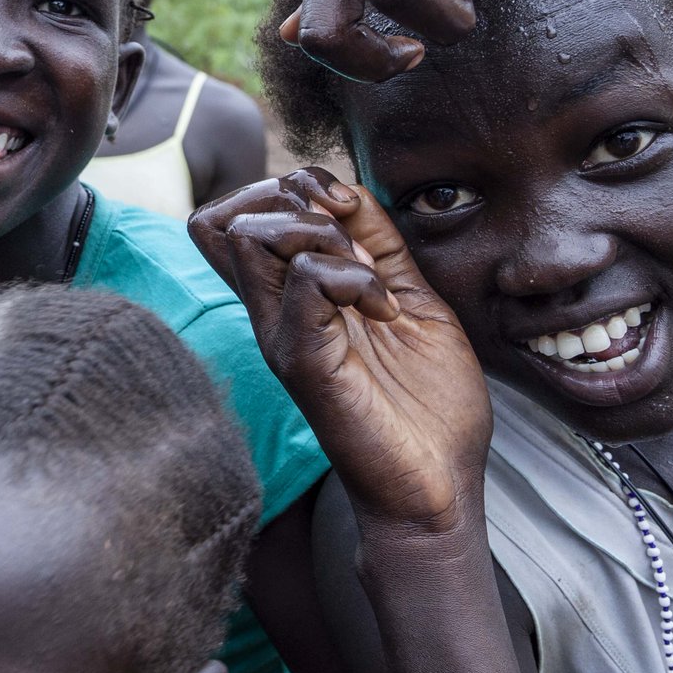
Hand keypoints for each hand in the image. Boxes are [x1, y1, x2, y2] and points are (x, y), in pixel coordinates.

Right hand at [190, 168, 491, 533]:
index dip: (287, 188)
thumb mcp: (410, 299)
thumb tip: (347, 191)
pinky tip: (383, 310)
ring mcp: (282, 338)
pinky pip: (307, 283)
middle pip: (232, 217)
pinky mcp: (306, 364)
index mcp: (290, 299)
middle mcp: (272, 315)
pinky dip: (355, 276)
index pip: (235, 217)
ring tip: (370, 274)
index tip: (347, 211)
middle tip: (356, 238)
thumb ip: (379, 246)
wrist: (439, 485)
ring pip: (255, 237)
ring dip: (324, 234)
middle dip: (300, 199)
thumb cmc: (425, 406)